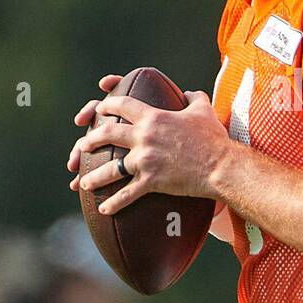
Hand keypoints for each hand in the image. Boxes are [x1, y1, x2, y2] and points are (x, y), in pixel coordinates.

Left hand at [69, 86, 233, 214]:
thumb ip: (193, 98)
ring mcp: (145, 160)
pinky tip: (104, 210)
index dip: (107, 105)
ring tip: (83, 183)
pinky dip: (114, 204)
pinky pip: (127, 194)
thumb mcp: (203, 110)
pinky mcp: (151, 181)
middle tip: (82, 146)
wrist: (221, 165)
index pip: (122, 106)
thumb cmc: (213, 138)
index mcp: (154, 117)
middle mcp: (144, 137)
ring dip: (94, 176)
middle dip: (90, 140)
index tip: (98, 109)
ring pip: (110, 168)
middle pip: (107, 134)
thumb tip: (188, 92)